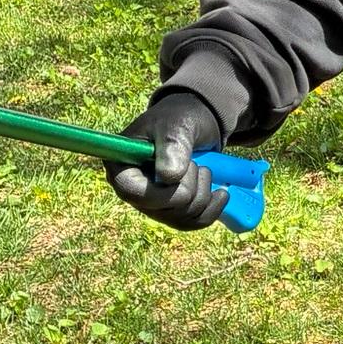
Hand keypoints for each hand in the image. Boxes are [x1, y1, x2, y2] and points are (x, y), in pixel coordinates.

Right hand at [107, 90, 228, 230]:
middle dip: (190, 187)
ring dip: (203, 195)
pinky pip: (193, 222)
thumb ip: (172, 145)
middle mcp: (132, 190)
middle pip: (162, 210)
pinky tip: (222, 193)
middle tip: (196, 163)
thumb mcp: (176, 125)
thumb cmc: (179, 120)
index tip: (185, 171)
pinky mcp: (172, 210)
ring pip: (181, 219)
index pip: (132, 193)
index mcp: (121, 167)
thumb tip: (169, 177)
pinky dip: (212, 209)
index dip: (163, 191)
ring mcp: (152, 204)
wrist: (194, 125)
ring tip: (205, 170)